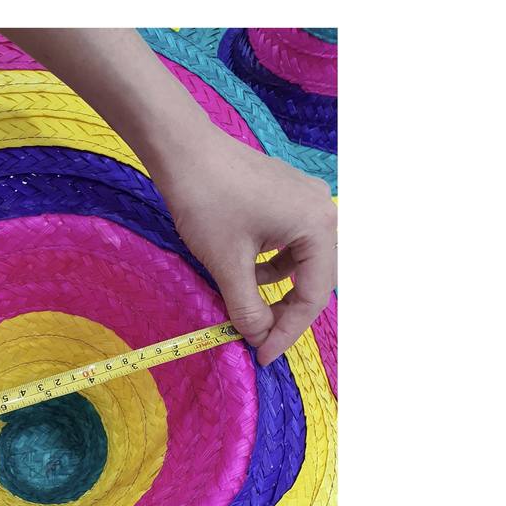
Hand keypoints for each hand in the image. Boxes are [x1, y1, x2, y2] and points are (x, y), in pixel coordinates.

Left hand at [153, 124, 336, 365]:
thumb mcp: (227, 264)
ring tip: (245, 307)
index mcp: (319, 225)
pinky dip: (268, 266)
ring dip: (275, 290)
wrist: (183, 150)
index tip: (263, 355)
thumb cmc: (207, 200)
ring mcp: (305, 202)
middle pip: (314, 279)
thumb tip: (259, 338)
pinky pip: (288, 244)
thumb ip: (247, 308)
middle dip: (285, 313)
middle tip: (259, 339)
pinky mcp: (286, 198)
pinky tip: (243, 273)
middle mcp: (322, 211)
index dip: (288, 331)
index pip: (313, 295)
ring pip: (300, 263)